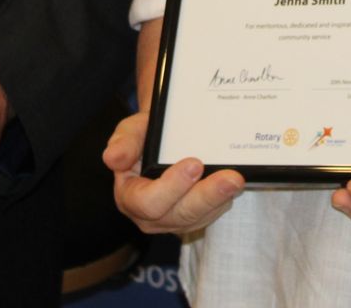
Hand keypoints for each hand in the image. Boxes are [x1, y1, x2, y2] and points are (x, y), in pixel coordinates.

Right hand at [104, 109, 244, 232]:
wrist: (163, 138)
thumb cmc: (145, 135)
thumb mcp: (131, 130)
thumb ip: (124, 142)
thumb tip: (112, 158)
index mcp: (130, 197)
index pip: (148, 202)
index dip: (171, 187)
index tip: (194, 164)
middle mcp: (150, 217)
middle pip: (179, 215)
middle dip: (207, 197)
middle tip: (231, 178)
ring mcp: (174, 220)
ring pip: (199, 218)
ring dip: (220, 200)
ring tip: (238, 179)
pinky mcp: (194, 217)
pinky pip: (210, 214)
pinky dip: (223, 200)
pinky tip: (236, 184)